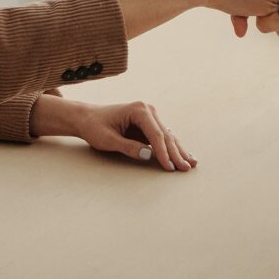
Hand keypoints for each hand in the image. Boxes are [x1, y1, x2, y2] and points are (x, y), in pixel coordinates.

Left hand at [34, 97, 194, 171]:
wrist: (86, 118)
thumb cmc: (94, 126)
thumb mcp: (108, 139)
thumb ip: (128, 147)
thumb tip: (148, 155)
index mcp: (139, 110)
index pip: (156, 134)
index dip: (164, 152)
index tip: (169, 167)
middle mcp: (148, 111)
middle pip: (166, 135)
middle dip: (176, 153)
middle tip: (186, 168)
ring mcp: (150, 117)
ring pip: (168, 136)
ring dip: (178, 151)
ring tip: (191, 163)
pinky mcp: (148, 125)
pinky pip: (163, 138)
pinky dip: (172, 148)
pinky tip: (184, 156)